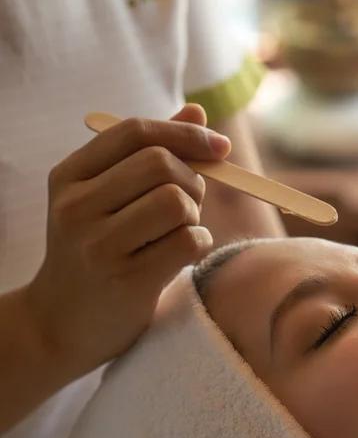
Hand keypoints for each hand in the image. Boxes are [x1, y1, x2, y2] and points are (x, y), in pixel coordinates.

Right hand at [24, 104, 229, 379]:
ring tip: (180, 233)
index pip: (134, 132)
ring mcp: (98, 245)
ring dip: (195, 216)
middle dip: (193, 181)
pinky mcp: (127, 280)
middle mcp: (76, 206)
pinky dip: (199, 244)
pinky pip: (189, 241)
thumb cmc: (94, 255)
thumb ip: (149, 154)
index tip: (219, 148)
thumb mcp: (106, 199)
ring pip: (178, 202)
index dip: (185, 132)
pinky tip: (183, 255)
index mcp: (69, 176)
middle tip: (190, 206)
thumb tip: (198, 110)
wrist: (58, 326)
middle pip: (161, 164)